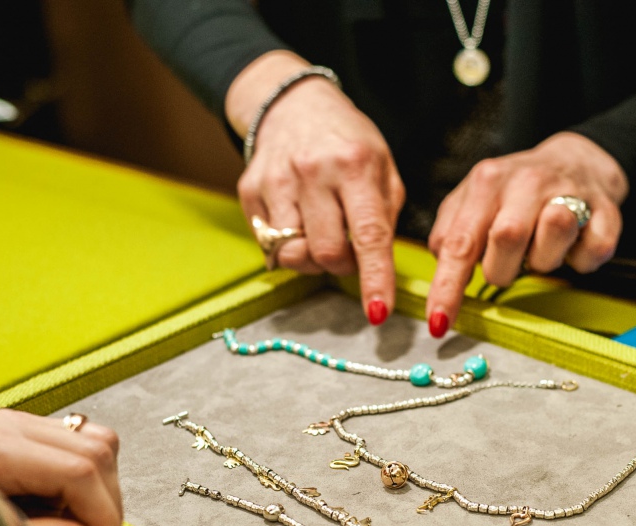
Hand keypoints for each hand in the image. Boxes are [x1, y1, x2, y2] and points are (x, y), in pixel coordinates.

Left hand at [0, 409, 126, 525]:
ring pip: (97, 443)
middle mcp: (10, 427)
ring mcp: (19, 425)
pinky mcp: (24, 432)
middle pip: (96, 453)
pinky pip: (81, 444)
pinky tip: (70, 509)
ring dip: (103, 491)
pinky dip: (90, 478)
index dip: (105, 518)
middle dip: (109, 507)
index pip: (80, 473)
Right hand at [227, 52, 403, 325]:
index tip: (378, 313)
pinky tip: (296, 218)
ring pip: (294, 255)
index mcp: (355, 165)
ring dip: (312, 257)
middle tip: (347, 246)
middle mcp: (313, 172)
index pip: (368, 234)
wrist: (293, 103)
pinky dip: (287, 244)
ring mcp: (276, 181)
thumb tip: (378, 268)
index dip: (375, 278)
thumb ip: (385, 216)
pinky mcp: (250, 191)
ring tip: (319, 232)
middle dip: (341, 264)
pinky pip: (269, 244)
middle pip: (327, 253)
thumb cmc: (347, 142)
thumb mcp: (382, 167)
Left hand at [425, 132, 628, 335]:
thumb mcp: (473, 202)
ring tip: (541, 249)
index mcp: (487, 183)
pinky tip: (574, 247)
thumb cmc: (516, 194)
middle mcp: (526, 181)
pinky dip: (582, 261)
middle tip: (509, 265)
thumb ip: (450, 233)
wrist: (576, 161)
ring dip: (544, 260)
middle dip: (502, 269)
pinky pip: (594, 250)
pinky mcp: (606, 209)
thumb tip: (440, 268)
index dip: (448, 286)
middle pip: (507, 237)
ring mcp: (570, 191)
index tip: (439, 322)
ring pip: (554, 235)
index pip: (460, 242)